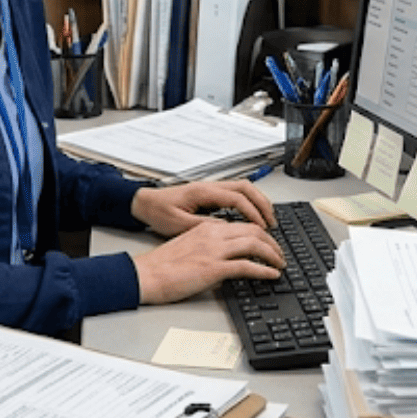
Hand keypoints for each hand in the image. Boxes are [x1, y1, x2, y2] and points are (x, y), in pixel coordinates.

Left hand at [131, 178, 276, 237]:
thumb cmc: (157, 212)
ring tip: (267, 219)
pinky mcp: (210, 193)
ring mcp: (211, 187)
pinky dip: (249, 202)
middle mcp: (210, 186)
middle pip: (247, 188)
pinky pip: (237, 192)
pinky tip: (252, 215)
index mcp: (203, 192)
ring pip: (244, 188)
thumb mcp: (178, 225)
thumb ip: (204, 227)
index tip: (262, 228)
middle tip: (272, 222)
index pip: (238, 198)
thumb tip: (227, 231)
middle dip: (263, 204)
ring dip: (258, 201)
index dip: (253, 213)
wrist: (144, 202)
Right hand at [132, 219, 283, 303]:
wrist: (144, 275)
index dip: (261, 234)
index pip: (243, 225)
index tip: (268, 243)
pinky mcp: (213, 268)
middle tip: (280, 254)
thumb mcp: (188, 248)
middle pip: (254, 231)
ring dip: (273, 254)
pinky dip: (264, 270)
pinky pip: (247, 266)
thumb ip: (209, 248)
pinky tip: (272, 275)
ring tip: (280, 264)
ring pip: (255, 244)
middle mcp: (213, 235)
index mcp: (207, 228)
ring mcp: (214, 251)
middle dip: (272, 242)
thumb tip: (226, 261)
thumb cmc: (160, 266)